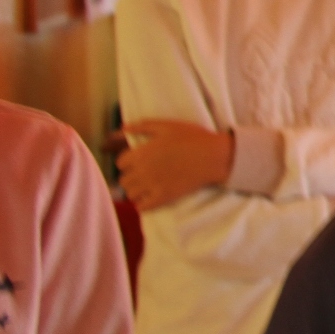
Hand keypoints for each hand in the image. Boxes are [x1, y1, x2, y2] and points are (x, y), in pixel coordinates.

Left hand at [116, 120, 234, 210]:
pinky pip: (142, 207)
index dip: (128, 161)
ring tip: (146, 186)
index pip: (120, 163)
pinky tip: (150, 198)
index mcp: (142, 152)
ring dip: (135, 190)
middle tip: (143, 174)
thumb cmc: (192, 138)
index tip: (138, 161)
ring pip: (130, 194)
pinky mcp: (164, 197)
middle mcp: (143, 170)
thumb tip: (122, 128)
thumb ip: (142, 126)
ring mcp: (153, 185)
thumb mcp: (167, 126)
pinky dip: (143, 204)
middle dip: (131, 177)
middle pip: (123, 180)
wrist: (214, 156)